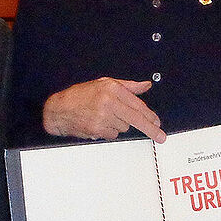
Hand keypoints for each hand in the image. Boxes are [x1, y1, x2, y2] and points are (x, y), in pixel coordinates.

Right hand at [42, 78, 164, 141]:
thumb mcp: (104, 84)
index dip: (150, 115)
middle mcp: (108, 101)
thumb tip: (146, 86)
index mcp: (112, 88)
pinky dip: (109, 131)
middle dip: (150, 129)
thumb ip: (128, 86)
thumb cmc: (81, 95)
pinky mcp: (97, 129)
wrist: (59, 109)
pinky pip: (113, 134)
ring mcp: (103, 116)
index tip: (157, 123)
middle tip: (161, 136)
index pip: (137, 104)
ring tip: (104, 116)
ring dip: (118, 124)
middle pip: (135, 119)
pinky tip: (99, 123)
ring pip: (123, 127)